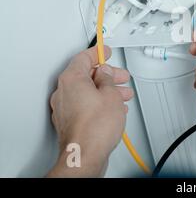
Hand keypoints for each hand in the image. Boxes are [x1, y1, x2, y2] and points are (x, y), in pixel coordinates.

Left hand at [47, 46, 133, 177]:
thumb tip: (105, 73)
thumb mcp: (111, 94)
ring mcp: (64, 107)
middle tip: (119, 75)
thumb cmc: (95, 127)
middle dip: (106, 75)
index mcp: (72, 79)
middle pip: (85, 74)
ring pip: (86, 91)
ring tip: (122, 94)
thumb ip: (108, 79)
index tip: (104, 50)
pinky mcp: (68, 121)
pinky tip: (111, 108)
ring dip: (105, 90)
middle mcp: (63, 92)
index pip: (83, 57)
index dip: (97, 52)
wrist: (85, 154)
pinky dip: (98, 102)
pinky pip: (83, 104)